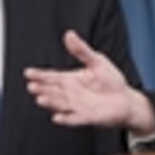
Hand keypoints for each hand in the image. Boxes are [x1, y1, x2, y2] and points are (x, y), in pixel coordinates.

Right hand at [25, 30, 154, 135]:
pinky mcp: (86, 117)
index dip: (39, 75)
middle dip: (41, 89)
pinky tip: (57, 117)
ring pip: (59, 104)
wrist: (126, 100)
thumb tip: (69, 35)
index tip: (28, 73)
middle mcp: (71, 93)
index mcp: (71, 79)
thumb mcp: (97, 61)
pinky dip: (65, 119)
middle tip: (32, 86)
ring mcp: (77, 106)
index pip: (51, 76)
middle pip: (52, 91)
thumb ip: (82, 50)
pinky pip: (73, 119)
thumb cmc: (111, 81)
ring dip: (49, 102)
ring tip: (40, 98)